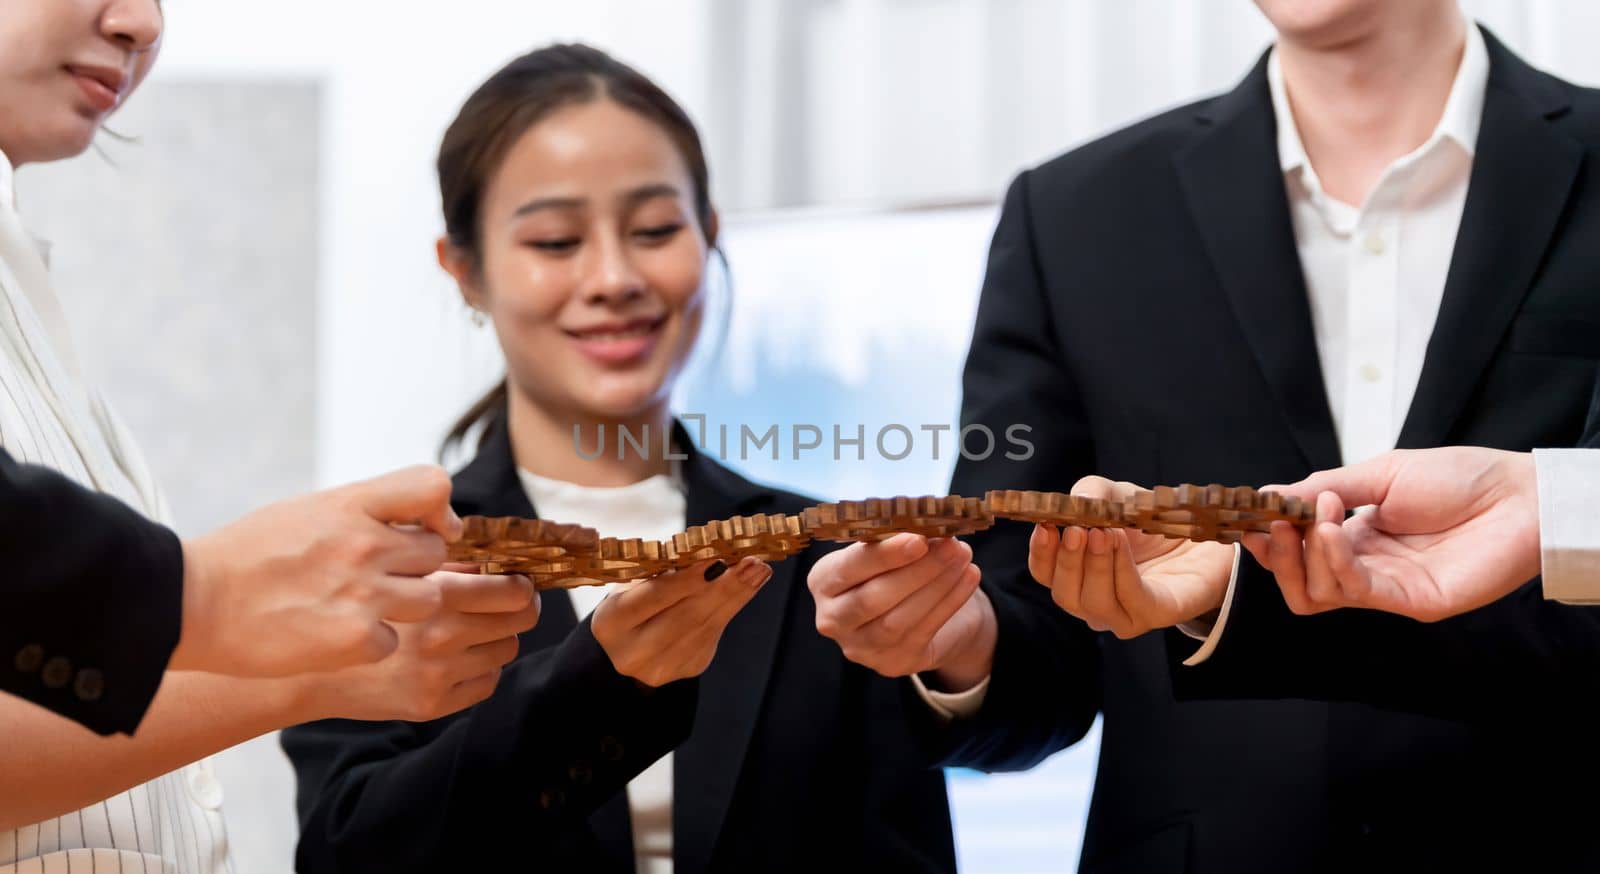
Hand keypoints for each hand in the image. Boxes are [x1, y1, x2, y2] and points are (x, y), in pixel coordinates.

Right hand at [174, 465, 462, 676]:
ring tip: (359, 609)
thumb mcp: (306, 511)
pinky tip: (336, 637)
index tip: (431, 530)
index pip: (432, 487)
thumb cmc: (246, 557)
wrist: (190, 604)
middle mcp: (364, 543)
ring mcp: (363, 592)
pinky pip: (395, 641)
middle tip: (378, 581)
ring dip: (403, 608)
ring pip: (428, 600)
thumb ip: (363, 511)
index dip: (440, 512)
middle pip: (435, 554)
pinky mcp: (356, 637)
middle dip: (414, 569)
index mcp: (350, 504)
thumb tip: (420, 516)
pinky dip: (373, 645)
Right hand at [300, 565, 539, 721]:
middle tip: (505, 604)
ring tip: (469, 631)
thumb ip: (446, 566)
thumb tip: (495, 562)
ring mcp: (438, 675)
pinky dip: (478, 669)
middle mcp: (441, 637)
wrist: (304, 665)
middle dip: (516, 609)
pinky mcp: (431, 705)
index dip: (522, 585)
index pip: (513, 591)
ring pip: (505, 650)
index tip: (519, 583)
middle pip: (519, 620)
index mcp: (435, 595)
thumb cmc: (351, 608)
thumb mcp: (394, 571)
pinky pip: (486, 683)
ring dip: (494, 638)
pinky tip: (454, 658)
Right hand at [592, 557, 773, 687]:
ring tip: (759, 570)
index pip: (652, 598)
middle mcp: (632, 652)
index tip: (716, 561)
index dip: (686, 580)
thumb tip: (714, 556)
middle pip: (686, 616)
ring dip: (737, 596)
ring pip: (706, 626)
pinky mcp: (687, 669)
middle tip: (753, 564)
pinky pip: (713, 634)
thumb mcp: (637, 581)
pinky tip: (747, 587)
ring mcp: (661, 667)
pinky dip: (730, 608)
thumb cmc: (634, 600)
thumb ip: (668, 572)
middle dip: (724, 587)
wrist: (628, 646)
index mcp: (611, 622)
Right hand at [808, 534, 993, 691]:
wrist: (915, 612)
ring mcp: (860, 647)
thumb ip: (897, 541)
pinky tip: (969, 577)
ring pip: (898, 620)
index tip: (918, 538)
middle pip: (872, 599)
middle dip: (916, 571)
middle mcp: (832, 619)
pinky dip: (950, 602)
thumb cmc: (895, 569)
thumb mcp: (887, 552)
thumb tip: (931, 528)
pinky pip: (923, 631)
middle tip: (950, 546)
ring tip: (963, 557)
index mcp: (823, 581)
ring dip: (937, 586)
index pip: (848, 569)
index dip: (883, 555)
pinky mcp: (892, 662)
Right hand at [1030, 476, 1234, 637]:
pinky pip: (1133, 601)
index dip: (1040, 554)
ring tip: (1104, 533)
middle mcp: (1095, 602)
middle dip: (1068, 562)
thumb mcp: (1116, 496)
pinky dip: (1123, 571)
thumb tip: (1077, 499)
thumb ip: (1092, 492)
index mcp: (1077, 576)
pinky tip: (1122, 543)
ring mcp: (1125, 615)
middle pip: (1065, 595)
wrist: (1203, 533)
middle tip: (1077, 530)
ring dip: (1096, 565)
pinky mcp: (1157, 614)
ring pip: (1094, 604)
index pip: (1045, 574)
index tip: (1045, 526)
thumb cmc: (1150, 520)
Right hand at [1242, 447, 1539, 620]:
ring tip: (1316, 516)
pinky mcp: (1410, 602)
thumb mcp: (1379, 472)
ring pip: (1317, 595)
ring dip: (1304, 555)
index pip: (1298, 551)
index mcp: (1356, 536)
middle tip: (1270, 523)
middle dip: (1275, 556)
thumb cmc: (1460, 478)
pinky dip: (1333, 562)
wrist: (1520, 494)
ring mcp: (1387, 588)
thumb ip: (1326, 485)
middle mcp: (1366, 566)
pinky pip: (1354, 592)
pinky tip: (1333, 530)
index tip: (1248, 514)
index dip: (1269, 538)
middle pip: (1299, 584)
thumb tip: (1270, 493)